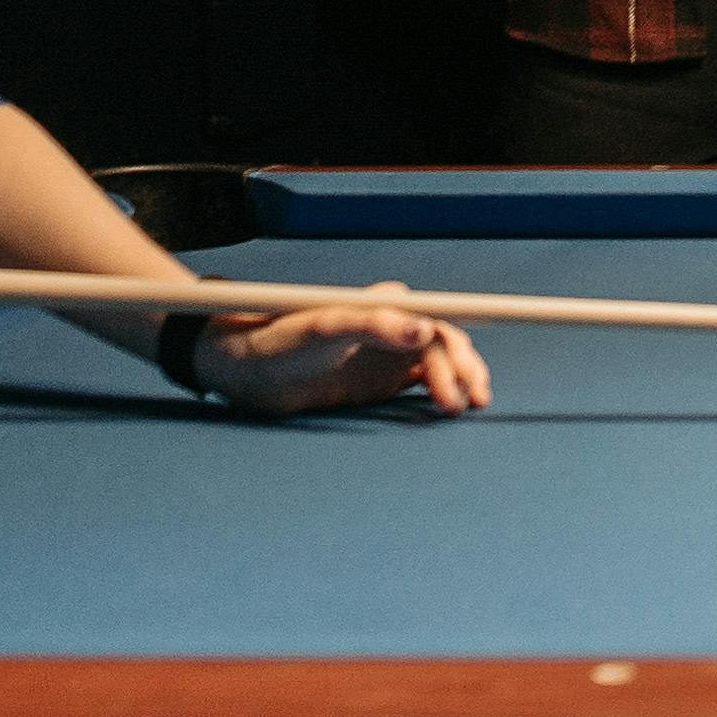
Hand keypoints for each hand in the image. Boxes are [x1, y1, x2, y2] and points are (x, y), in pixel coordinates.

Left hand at [193, 286, 488, 416]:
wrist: (244, 367)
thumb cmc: (280, 340)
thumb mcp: (325, 328)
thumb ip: (374, 325)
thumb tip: (425, 330)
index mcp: (386, 306)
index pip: (438, 324)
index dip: (461, 352)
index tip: (473, 380)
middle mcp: (392, 327)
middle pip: (443, 347)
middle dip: (462, 372)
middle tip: (466, 405)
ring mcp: (385, 354)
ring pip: (437, 365)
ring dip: (456, 383)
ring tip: (463, 409)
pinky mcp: (375, 380)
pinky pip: (418, 384)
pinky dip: (438, 394)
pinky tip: (446, 410)